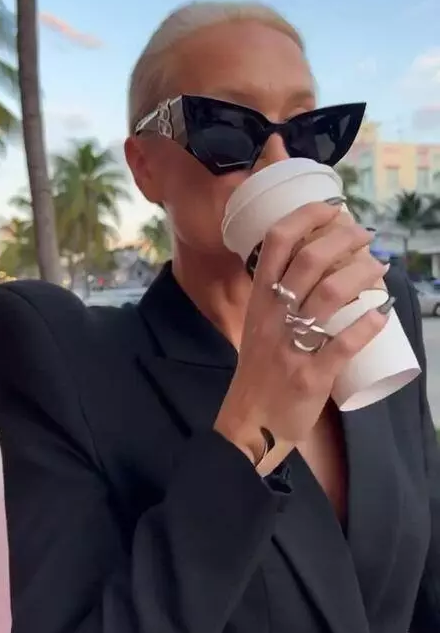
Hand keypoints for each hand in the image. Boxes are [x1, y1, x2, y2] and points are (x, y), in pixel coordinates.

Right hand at [214, 201, 388, 474]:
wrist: (250, 425)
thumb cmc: (259, 373)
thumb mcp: (259, 327)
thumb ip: (279, 298)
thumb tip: (318, 264)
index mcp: (259, 301)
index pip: (276, 244)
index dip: (305, 217)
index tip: (333, 208)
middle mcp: (272, 318)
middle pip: (308, 261)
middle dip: (343, 239)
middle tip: (366, 236)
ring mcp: (290, 347)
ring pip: (328, 296)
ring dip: (361, 275)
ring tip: (380, 266)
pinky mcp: (310, 377)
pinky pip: (342, 345)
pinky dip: (367, 326)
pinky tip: (383, 313)